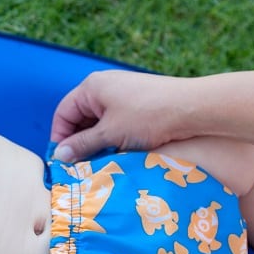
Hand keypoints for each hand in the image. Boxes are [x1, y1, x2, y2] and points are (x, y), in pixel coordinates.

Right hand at [51, 71, 190, 161]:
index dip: (60, 138)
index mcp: (92, 87)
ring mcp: (121, 94)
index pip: (63, 114)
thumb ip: (81, 145)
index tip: (62, 160)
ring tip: (98, 162)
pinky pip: (113, 122)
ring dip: (95, 142)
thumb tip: (58, 156)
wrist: (194, 107)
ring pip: (97, 123)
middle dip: (78, 142)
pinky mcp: (136, 104)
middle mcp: (104, 86)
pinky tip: (115, 153)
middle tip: (78, 166)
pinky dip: (110, 138)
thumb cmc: (148, 116)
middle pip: (79, 118)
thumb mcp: (109, 134)